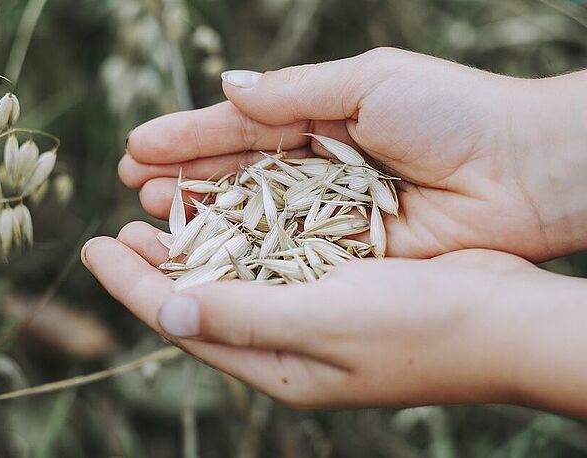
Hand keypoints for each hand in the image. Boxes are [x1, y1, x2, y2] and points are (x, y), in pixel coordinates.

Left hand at [82, 224, 586, 415]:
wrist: (504, 320)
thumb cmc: (420, 328)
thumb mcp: (323, 322)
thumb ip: (243, 316)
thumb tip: (166, 311)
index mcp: (276, 366)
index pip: (184, 322)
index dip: (133, 286)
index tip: (93, 248)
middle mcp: (287, 345)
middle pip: (201, 302)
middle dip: (154, 267)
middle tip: (116, 229)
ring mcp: (313, 315)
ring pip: (234, 279)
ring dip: (193, 247)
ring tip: (156, 215)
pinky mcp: (338, 286)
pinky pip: (272, 262)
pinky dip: (241, 238)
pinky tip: (226, 214)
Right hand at [120, 47, 586, 260]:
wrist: (524, 172)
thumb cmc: (452, 112)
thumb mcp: (369, 82)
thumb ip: (295, 93)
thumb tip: (228, 89)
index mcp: (320, 118)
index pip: (240, 128)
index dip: (189, 137)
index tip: (137, 146)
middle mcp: (316, 168)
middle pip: (237, 174)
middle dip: (185, 176)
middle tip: (133, 185)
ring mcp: (328, 213)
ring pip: (253, 216)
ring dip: (204, 214)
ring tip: (154, 213)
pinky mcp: (346, 253)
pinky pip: (285, 252)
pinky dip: (246, 252)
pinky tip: (206, 251)